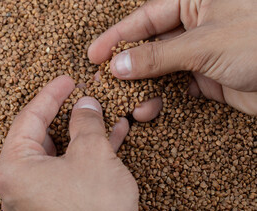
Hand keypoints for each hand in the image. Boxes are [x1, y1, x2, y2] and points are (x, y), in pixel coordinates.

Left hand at [0, 76, 143, 210]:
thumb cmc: (96, 210)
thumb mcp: (92, 153)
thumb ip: (85, 122)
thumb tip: (86, 104)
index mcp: (13, 169)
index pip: (29, 119)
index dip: (51, 94)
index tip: (67, 80)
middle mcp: (16, 185)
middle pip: (40, 136)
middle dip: (65, 115)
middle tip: (81, 97)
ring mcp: (33, 199)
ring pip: (56, 154)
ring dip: (79, 135)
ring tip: (99, 115)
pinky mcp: (52, 207)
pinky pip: (65, 171)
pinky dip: (82, 155)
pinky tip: (108, 139)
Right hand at [88, 0, 256, 115]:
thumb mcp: (204, 44)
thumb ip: (158, 56)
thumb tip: (120, 65)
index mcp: (195, 1)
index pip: (146, 18)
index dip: (117, 37)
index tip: (94, 55)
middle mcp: (196, 24)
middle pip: (150, 45)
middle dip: (128, 66)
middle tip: (105, 85)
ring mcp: (202, 51)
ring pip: (161, 68)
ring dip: (145, 87)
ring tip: (133, 104)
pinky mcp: (209, 76)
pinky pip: (177, 85)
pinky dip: (164, 97)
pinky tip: (154, 107)